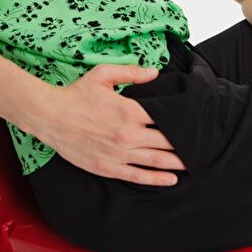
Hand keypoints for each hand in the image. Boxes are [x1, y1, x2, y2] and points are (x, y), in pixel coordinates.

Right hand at [41, 64, 186, 185]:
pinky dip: (157, 179)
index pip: (165, 118)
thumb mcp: (103, 74)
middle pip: (165, 141)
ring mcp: (118, 153)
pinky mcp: (108, 167)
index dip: (182, 120)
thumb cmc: (76, 94)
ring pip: (156, 160)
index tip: (195, 122)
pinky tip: (171, 179)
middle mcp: (127, 134)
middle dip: (185, 144)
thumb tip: (156, 72)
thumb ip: (132, 72)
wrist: (50, 116)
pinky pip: (138, 176)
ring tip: (193, 163)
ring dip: (177, 162)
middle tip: (201, 144)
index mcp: (129, 111)